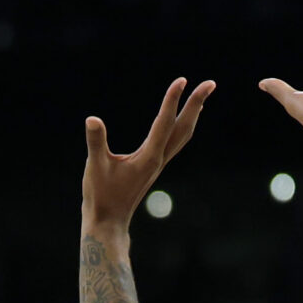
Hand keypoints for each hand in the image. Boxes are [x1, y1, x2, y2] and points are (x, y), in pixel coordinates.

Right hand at [82, 78, 213, 233]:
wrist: (109, 222)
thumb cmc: (101, 196)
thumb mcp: (95, 167)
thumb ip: (96, 142)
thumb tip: (92, 120)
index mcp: (149, 157)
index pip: (164, 122)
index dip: (172, 100)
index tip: (182, 80)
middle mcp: (159, 159)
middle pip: (184, 127)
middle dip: (196, 104)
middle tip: (210, 83)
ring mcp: (158, 164)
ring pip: (182, 135)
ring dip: (193, 114)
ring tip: (201, 97)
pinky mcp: (153, 167)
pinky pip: (174, 142)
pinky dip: (182, 127)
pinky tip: (179, 122)